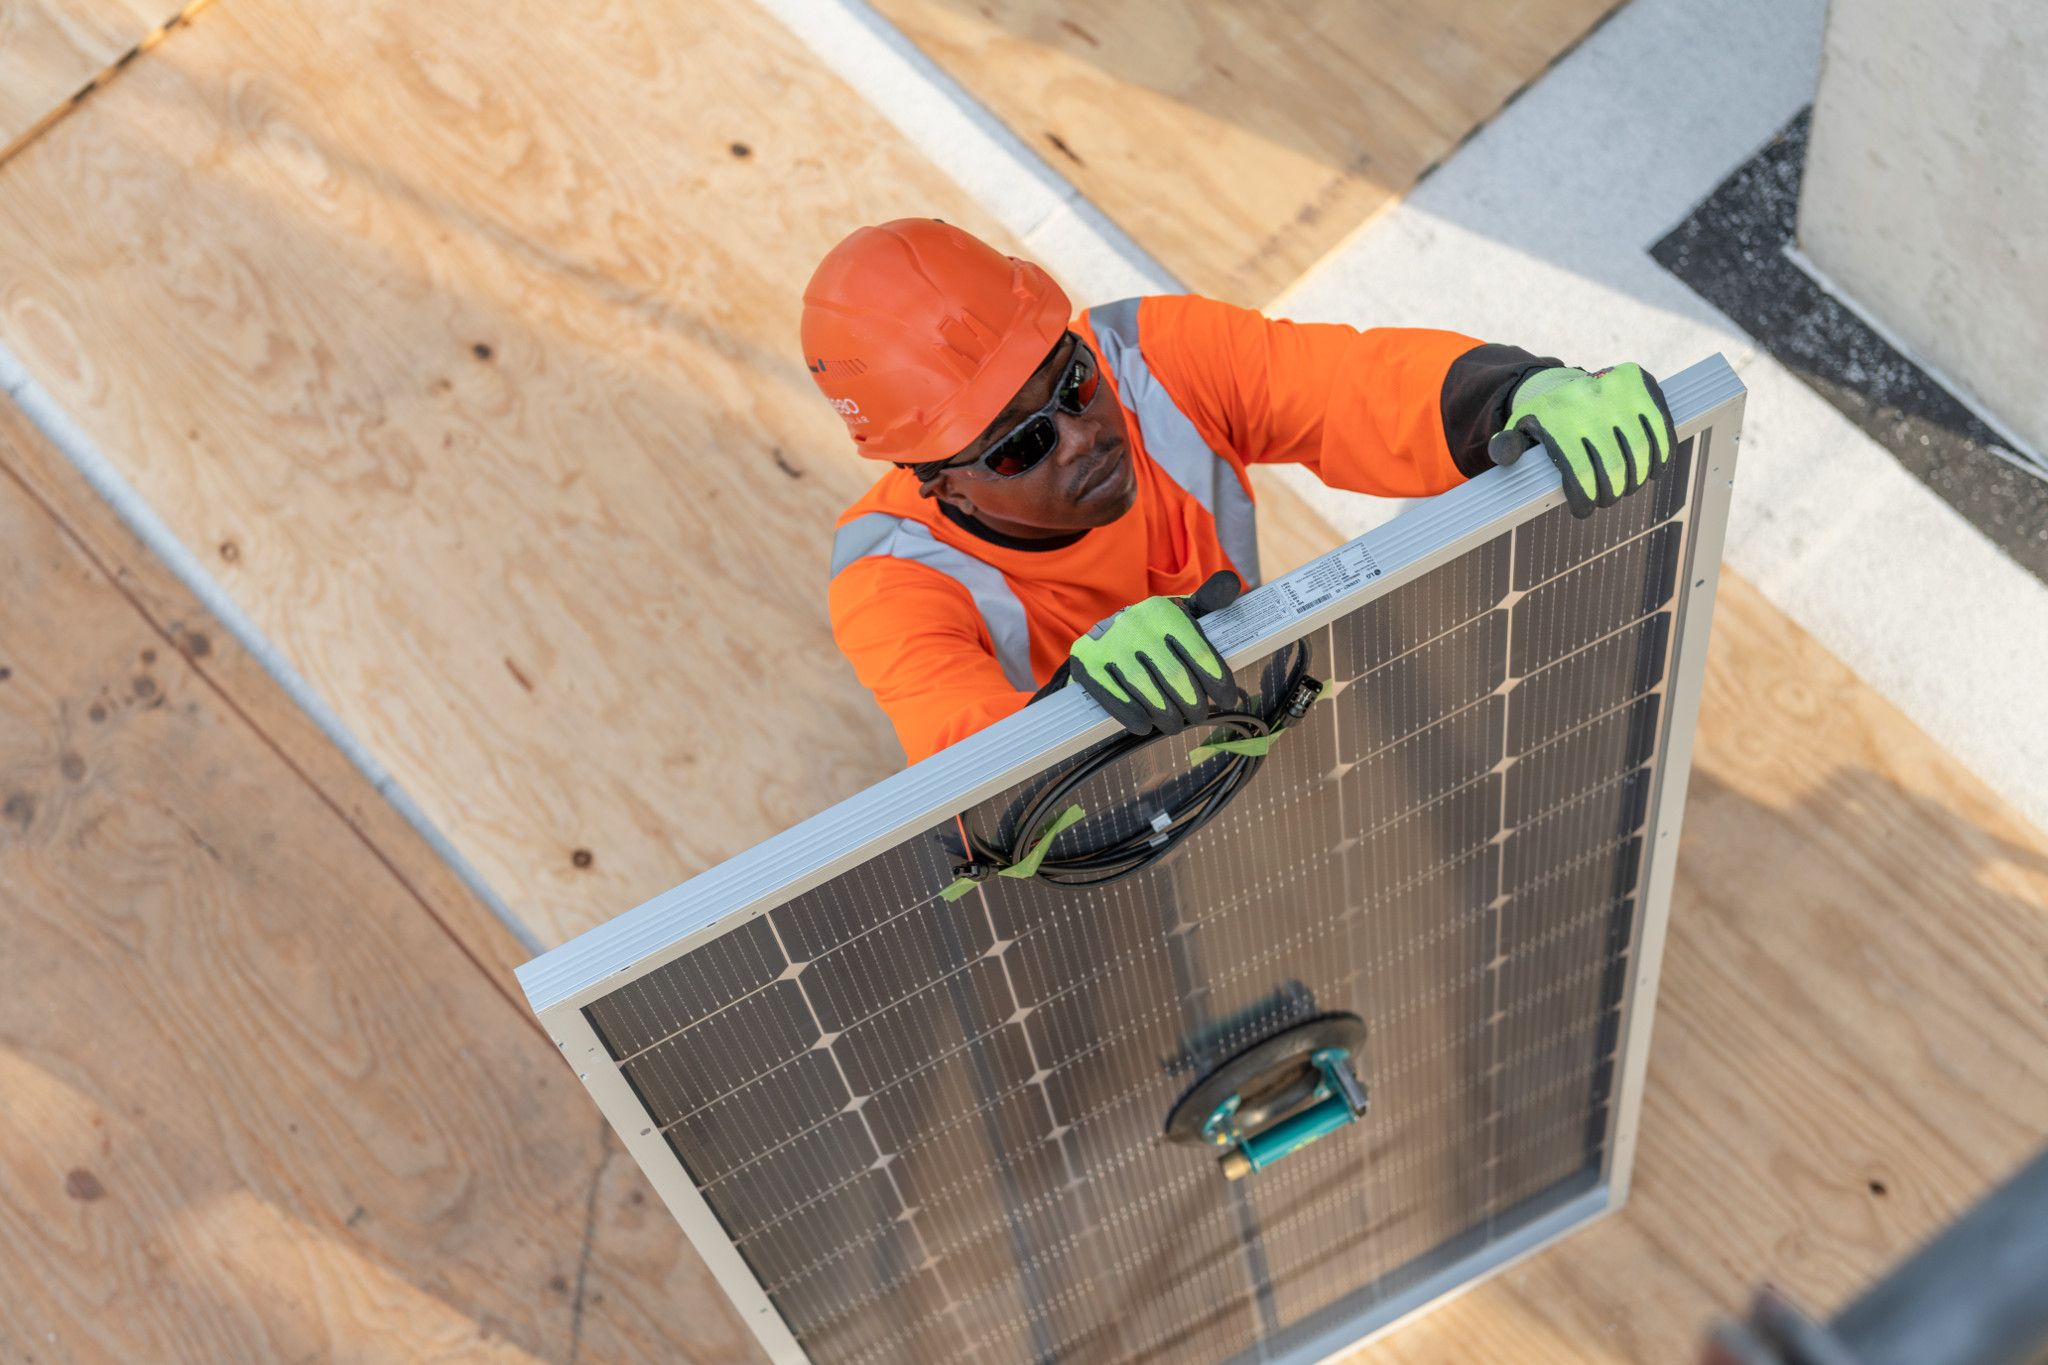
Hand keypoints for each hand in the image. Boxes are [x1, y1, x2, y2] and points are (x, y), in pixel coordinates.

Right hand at [1069, 571, 1241, 734]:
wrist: (1101, 633)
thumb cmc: (1152, 629)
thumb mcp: (1177, 610)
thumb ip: (1208, 600)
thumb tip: (1230, 584)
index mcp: (1162, 611)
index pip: (1198, 652)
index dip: (1217, 681)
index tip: (1226, 700)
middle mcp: (1135, 626)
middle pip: (1175, 677)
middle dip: (1193, 703)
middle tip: (1198, 716)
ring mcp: (1110, 646)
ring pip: (1148, 691)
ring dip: (1166, 715)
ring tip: (1175, 724)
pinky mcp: (1088, 665)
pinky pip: (1116, 699)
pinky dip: (1134, 716)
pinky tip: (1145, 725)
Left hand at [1488, 363, 1676, 518]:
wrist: (1563, 381)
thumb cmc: (1543, 420)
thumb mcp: (1519, 430)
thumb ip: (1508, 446)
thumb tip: (1503, 455)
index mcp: (1555, 414)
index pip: (1579, 471)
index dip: (1586, 499)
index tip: (1585, 510)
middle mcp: (1587, 400)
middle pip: (1614, 466)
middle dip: (1612, 493)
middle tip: (1607, 499)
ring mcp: (1617, 390)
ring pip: (1640, 451)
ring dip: (1637, 479)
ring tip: (1627, 487)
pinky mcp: (1642, 384)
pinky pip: (1661, 428)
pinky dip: (1662, 454)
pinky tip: (1654, 470)